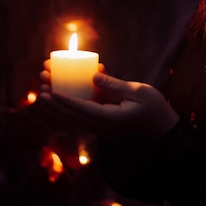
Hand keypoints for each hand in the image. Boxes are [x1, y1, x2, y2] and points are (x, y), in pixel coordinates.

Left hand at [39, 60, 178, 138]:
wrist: (163, 130)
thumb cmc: (154, 109)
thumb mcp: (138, 92)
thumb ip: (114, 85)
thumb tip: (94, 75)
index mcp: (109, 119)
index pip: (81, 108)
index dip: (64, 100)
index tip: (49, 91)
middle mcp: (101, 125)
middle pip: (71, 114)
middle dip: (54, 98)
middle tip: (42, 81)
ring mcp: (101, 125)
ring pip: (72, 115)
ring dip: (58, 102)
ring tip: (44, 86)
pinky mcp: (102, 122)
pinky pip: (81, 113)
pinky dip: (69, 103)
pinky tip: (62, 90)